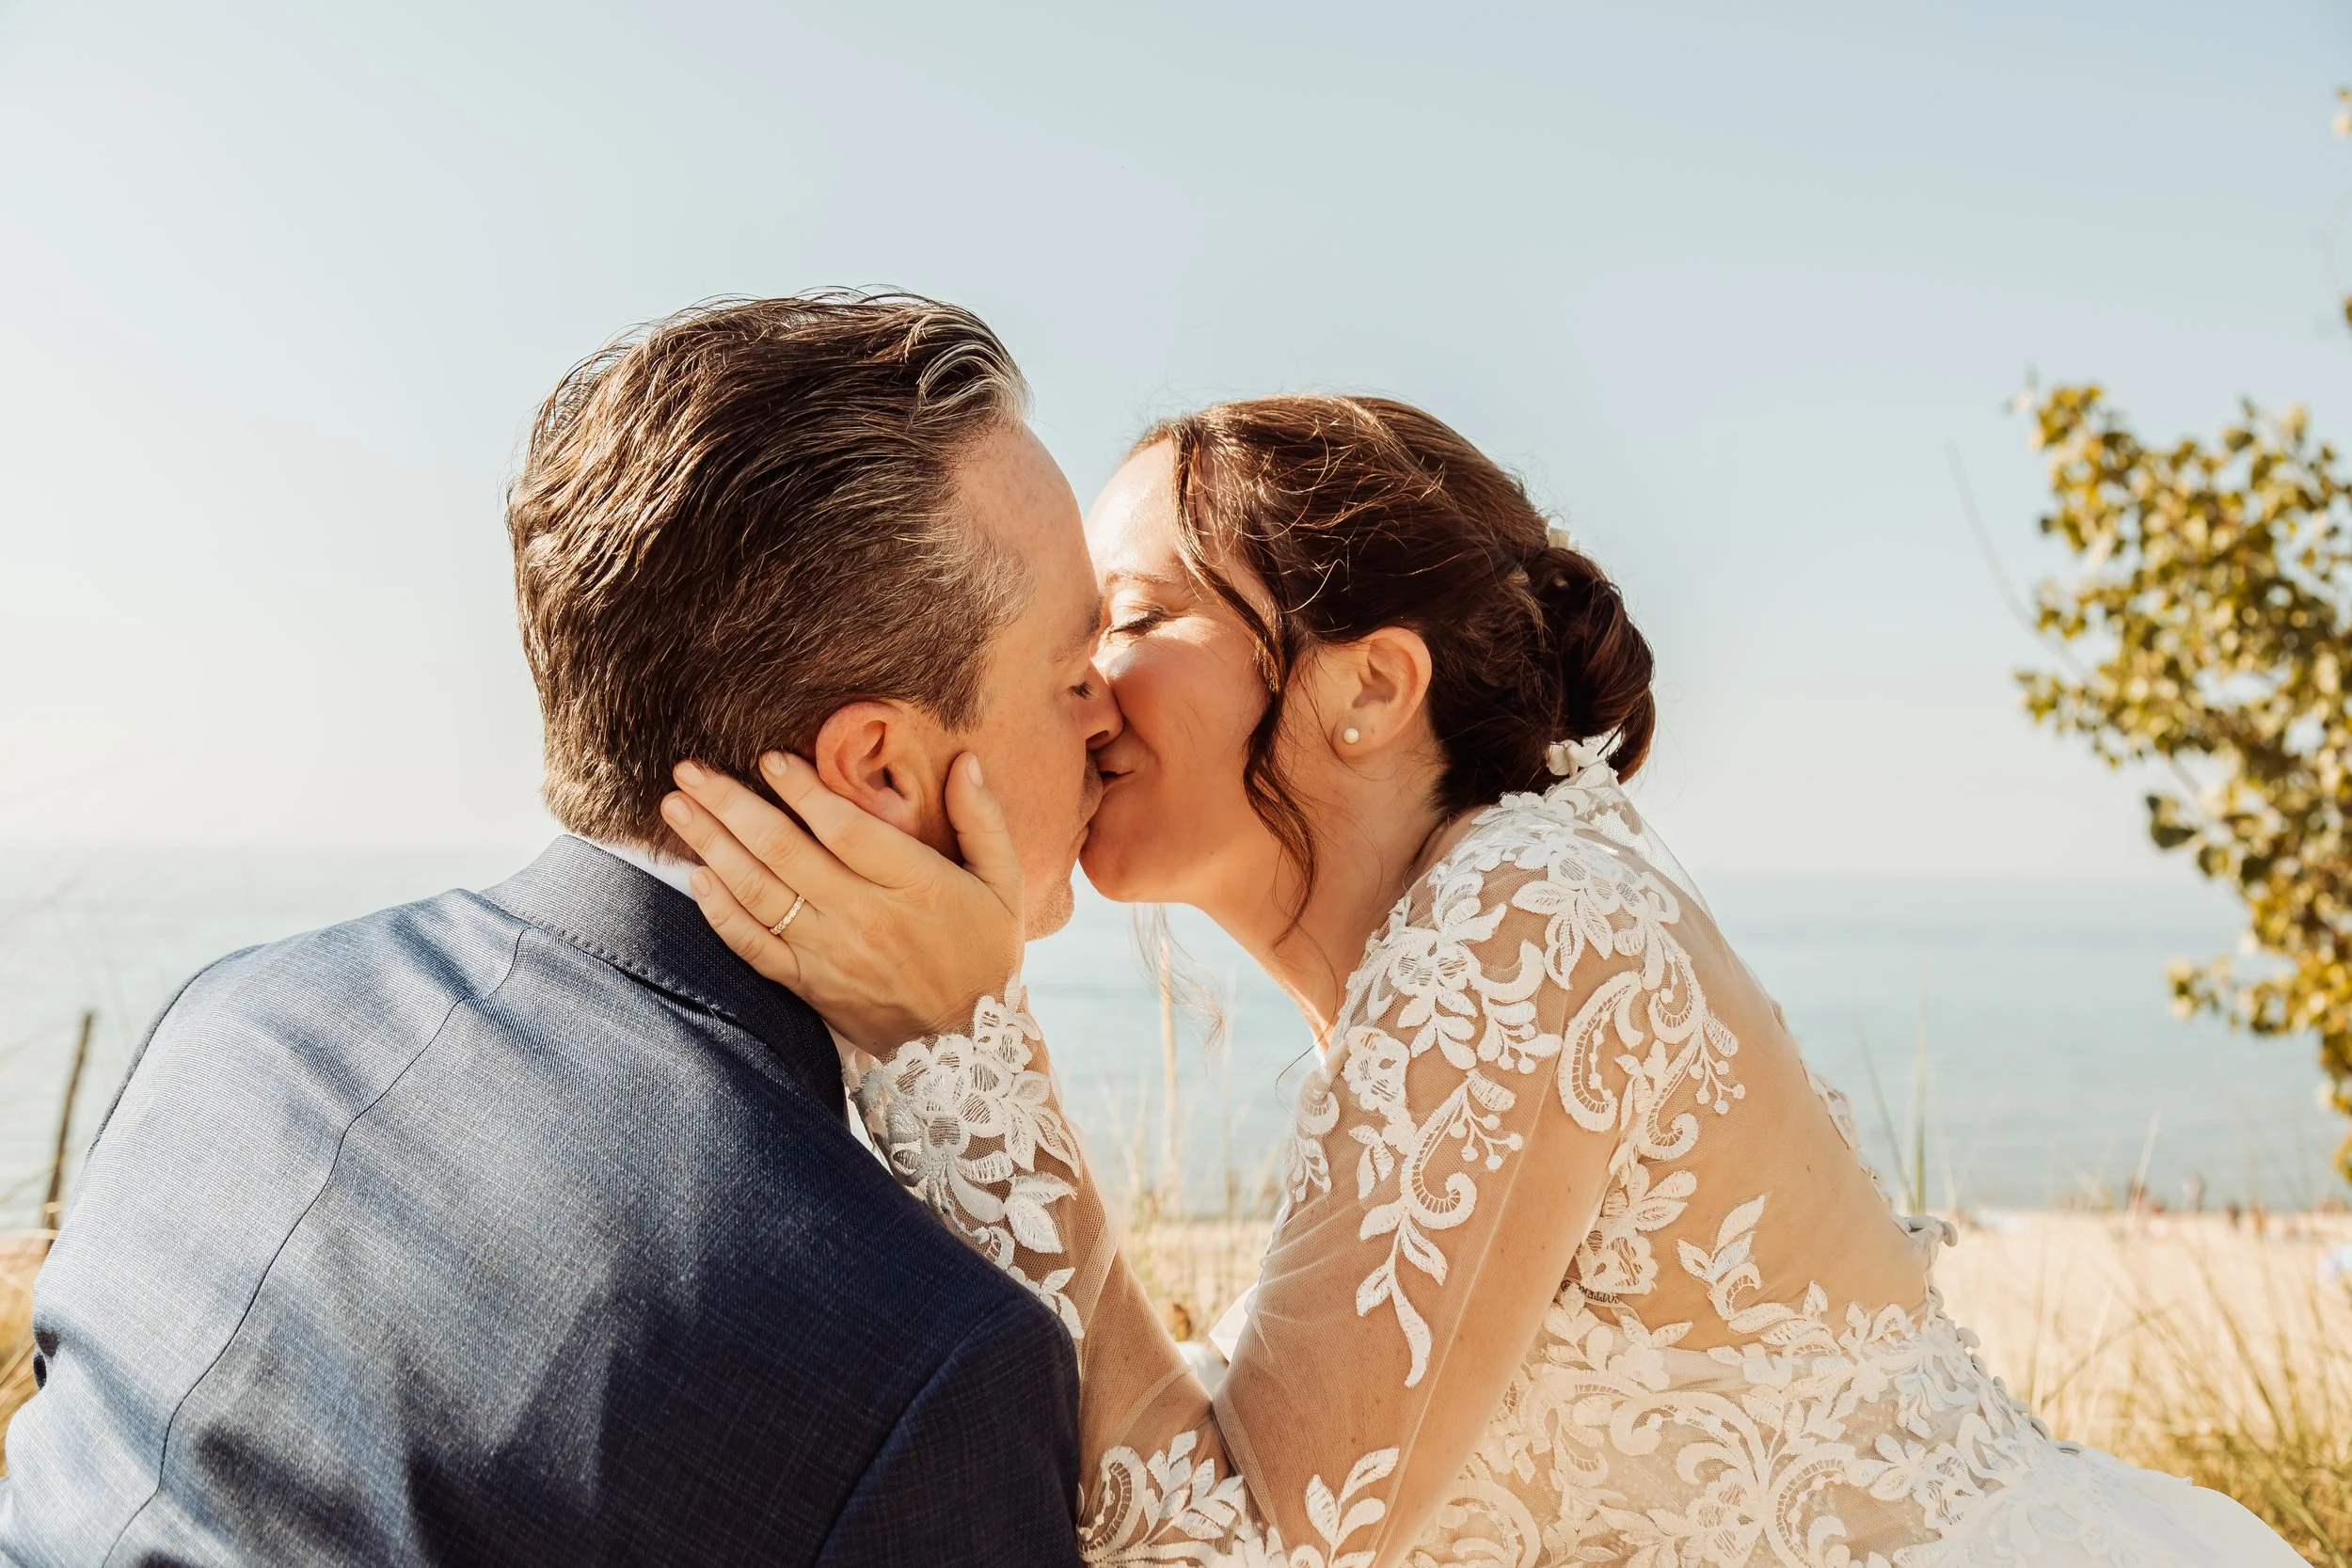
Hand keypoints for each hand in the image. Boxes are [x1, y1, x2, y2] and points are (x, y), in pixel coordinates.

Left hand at [661, 750, 1023, 1051]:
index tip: (768, 758)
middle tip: (690, 768)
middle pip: (784, 852)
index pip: (846, 829)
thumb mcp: (1005, 884)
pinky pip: (753, 946)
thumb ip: (983, 819)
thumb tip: (967, 760)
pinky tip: (695, 875)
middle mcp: (864, 918)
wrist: (965, 1047)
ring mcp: (829, 954)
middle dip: (730, 804)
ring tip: (676, 805)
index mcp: (913, 885)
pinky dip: (719, 911)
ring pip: (759, 892)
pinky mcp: (808, 985)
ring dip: (712, 845)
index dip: (803, 792)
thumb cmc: (984, 954)